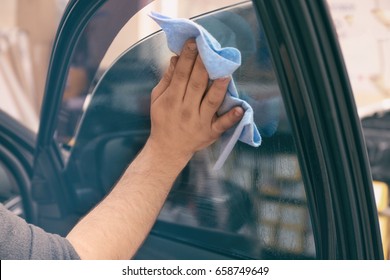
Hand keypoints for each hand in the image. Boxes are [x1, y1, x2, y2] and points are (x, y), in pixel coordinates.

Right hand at [147, 39, 243, 161]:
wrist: (168, 149)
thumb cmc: (163, 120)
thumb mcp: (158, 99)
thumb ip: (168, 80)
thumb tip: (176, 59)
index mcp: (171, 100)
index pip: (181, 75)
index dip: (187, 58)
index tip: (193, 42)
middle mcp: (186, 110)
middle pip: (196, 84)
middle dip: (203, 65)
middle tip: (209, 48)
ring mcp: (199, 122)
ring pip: (211, 101)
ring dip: (219, 87)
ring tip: (226, 72)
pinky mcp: (210, 133)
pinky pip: (222, 125)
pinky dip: (231, 118)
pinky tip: (240, 109)